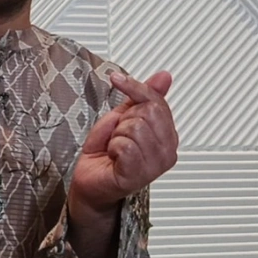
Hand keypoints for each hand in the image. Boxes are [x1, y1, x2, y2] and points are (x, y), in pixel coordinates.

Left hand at [69, 71, 177, 216]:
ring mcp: (155, 165)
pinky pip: (125, 145)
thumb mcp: (124, 116)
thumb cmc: (105, 152)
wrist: (90, 181)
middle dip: (124, 118)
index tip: (117, 79)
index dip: (135, 88)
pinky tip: (114, 157)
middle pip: (147, 112)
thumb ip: (144, 96)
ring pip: (135, 128)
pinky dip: (112, 147)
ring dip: (117, 135)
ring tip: (116, 148)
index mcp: (167, 135)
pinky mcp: (139, 174)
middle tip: (118, 134)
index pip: (157, 101)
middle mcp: (167, 150)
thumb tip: (164, 76)